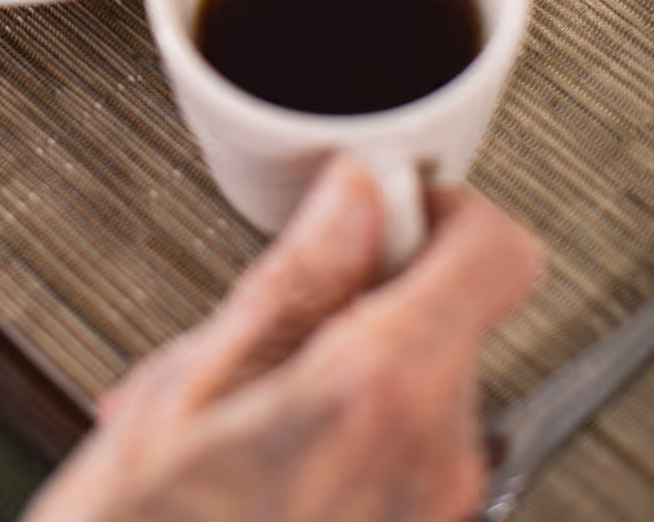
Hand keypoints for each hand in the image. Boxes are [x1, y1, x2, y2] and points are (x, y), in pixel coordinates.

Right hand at [24, 158, 540, 521]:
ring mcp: (429, 518)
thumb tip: (353, 193)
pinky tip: (245, 462)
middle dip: (350, 302)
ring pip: (406, 390)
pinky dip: (331, 441)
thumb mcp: (187, 393)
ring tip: (228, 412)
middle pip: (440, 318)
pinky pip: (391, 460)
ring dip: (330, 376)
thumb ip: (291, 280)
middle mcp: (436, 463)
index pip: (495, 252)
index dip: (438, 208)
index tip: (378, 200)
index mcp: (383, 395)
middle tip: (254, 327)